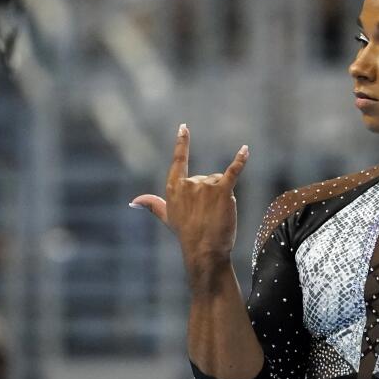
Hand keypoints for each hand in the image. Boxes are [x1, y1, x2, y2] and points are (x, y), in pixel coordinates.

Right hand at [130, 124, 249, 279]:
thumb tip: (133, 201)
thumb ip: (153, 204)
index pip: (179, 161)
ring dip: (221, 197)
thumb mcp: (167, 217)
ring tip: (216, 216)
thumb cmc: (186, 234)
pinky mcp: (222, 190)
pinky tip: (245, 150)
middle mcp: (188, 184)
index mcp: (174, 188)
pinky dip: (240, 160)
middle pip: (206, 179)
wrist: (204, 250)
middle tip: (206, 216)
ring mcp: (204, 186)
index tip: (183, 127)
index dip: (181, 143)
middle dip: (210, 196)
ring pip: (219, 182)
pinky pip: (233, 171)